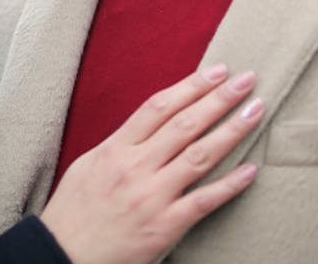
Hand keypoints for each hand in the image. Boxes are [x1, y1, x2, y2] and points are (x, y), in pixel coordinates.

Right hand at [39, 65, 262, 263]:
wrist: (63, 254)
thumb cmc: (73, 211)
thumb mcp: (88, 165)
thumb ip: (120, 144)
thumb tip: (150, 124)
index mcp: (115, 149)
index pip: (159, 107)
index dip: (191, 86)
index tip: (216, 72)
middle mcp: (135, 167)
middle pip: (185, 124)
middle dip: (219, 99)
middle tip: (246, 80)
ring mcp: (152, 196)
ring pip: (199, 156)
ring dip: (231, 130)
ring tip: (255, 111)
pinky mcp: (165, 226)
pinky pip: (204, 201)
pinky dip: (229, 185)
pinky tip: (250, 170)